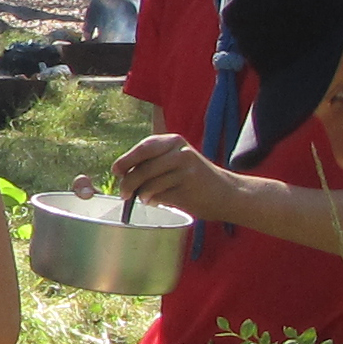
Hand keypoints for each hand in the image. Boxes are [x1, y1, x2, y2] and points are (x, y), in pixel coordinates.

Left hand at [109, 133, 244, 221]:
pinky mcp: (188, 188)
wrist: (226, 193)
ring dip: (141, 195)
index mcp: (174, 141)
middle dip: (129, 182)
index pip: (144, 147)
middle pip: (144, 167)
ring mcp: (185, 170)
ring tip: (143, 199)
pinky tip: (156, 202)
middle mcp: (180, 152)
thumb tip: (123, 174)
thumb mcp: (176, 159)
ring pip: (150, 184)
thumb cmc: (194, 177)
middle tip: (123, 193)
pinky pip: (160, 196)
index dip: (127, 159)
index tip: (116, 170)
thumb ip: (153, 162)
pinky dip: (154, 201)